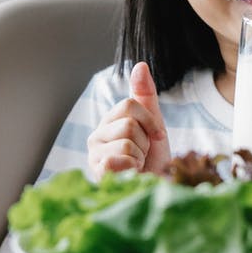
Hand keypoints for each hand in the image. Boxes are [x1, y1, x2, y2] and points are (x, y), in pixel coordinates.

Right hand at [86, 61, 171, 177]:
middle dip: (145, 142)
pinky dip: (132, 168)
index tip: (157, 136)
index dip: (150, 121)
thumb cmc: (153, 160)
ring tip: (137, 165)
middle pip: (129, 123)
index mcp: (109, 122)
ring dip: (140, 156)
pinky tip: (130, 174)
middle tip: (143, 154)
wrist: (156, 187)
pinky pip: (118, 159)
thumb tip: (140, 65)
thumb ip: (146, 95)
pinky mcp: (97, 172)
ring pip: (127, 142)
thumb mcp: (154, 124)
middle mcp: (96, 136)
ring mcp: (94, 155)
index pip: (129, 104)